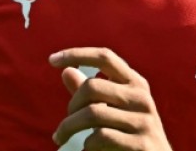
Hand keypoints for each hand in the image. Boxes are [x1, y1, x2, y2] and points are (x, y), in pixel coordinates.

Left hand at [49, 47, 172, 150]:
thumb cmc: (130, 135)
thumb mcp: (113, 110)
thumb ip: (91, 93)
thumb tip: (66, 71)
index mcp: (135, 83)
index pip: (105, 57)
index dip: (77, 54)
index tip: (52, 59)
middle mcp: (141, 97)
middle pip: (93, 86)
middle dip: (71, 105)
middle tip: (64, 124)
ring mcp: (143, 121)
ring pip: (93, 113)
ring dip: (69, 127)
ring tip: (61, 138)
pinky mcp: (141, 144)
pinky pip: (102, 137)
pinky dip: (86, 145)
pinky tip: (85, 150)